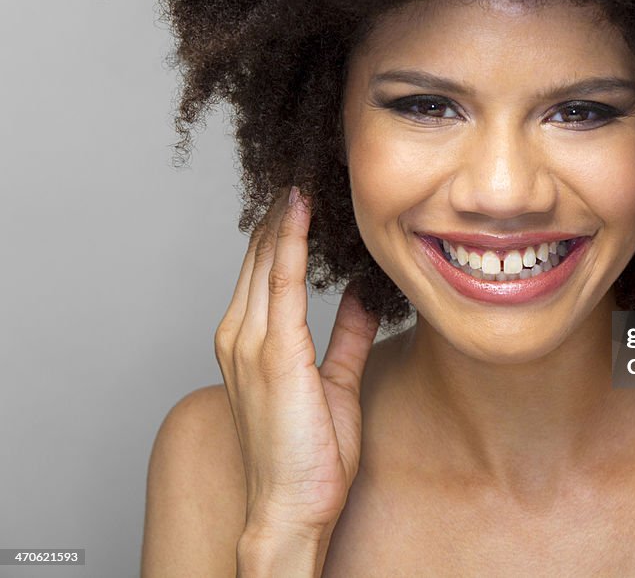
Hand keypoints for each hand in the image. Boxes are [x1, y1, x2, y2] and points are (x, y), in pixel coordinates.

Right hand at [213, 186, 379, 539]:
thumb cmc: (309, 454)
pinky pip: (279, 281)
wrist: (290, 506)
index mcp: (251, 340)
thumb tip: (361, 294)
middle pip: (259, 252)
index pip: (265, 266)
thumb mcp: (335, 379)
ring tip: (304, 167)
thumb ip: (344, 333)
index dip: (284, 224)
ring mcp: (249, 341)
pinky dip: (288, 241)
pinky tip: (301, 208)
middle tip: (307, 160)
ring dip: (284, 211)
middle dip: (282, 207)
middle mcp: (240, 333)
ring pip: (265, 257)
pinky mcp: (272, 352)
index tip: (306, 188)